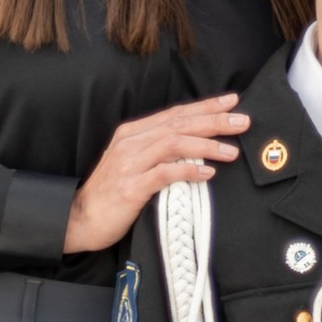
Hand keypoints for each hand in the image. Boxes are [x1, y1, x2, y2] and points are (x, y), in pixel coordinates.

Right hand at [65, 94, 249, 253]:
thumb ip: (158, 151)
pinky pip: (164, 174)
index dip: (205, 106)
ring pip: (174, 144)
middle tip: (242, 121)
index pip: (175, 113)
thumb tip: (196, 145)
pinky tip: (209, 173)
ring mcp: (129, 164)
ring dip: (207, 145)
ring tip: (232, 150)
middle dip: (213, 121)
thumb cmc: (111, 193)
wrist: (79, 219)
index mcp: (133, 133)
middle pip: (179, 124)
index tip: (232, 102)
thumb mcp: (133, 163)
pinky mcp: (130, 187)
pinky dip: (188, 170)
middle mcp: (131, 143)